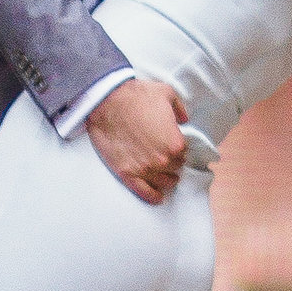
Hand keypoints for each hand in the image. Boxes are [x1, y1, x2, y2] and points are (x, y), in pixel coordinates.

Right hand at [87, 74, 189, 204]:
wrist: (107, 101)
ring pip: (162, 182)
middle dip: (172, 162)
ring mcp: (144, 169)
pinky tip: (158, 197)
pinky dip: (153, 196)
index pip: (184, 153)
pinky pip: (144, 192)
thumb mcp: (167, 93)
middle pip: (174, 168)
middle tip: (165, 155)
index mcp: (175, 143)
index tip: (173, 144)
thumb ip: (180, 109)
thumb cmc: (137, 96)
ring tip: (165, 176)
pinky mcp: (127, 173)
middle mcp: (162, 160)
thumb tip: (184, 120)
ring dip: (165, 179)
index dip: (179, 147)